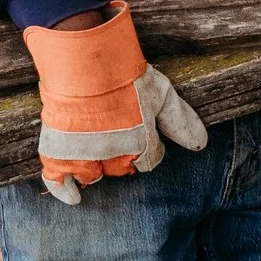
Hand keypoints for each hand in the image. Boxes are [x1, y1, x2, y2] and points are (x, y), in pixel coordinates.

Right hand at [21, 1, 206, 204]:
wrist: (85, 63)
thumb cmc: (125, 75)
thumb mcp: (162, 94)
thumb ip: (180, 121)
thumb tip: (201, 143)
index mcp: (141, 144)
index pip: (150, 160)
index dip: (149, 148)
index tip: (144, 135)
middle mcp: (115, 156)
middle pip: (123, 168)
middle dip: (124, 157)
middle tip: (117, 135)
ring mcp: (85, 155)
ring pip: (95, 174)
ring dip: (98, 168)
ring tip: (97, 151)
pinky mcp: (59, 151)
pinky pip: (59, 180)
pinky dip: (64, 190)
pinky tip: (73, 197)